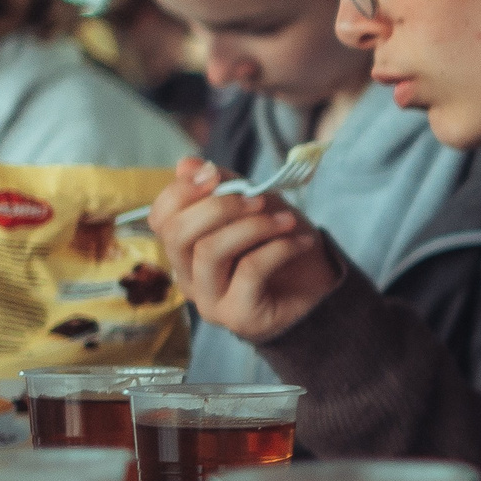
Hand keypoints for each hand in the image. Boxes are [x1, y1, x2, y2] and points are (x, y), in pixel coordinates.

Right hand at [145, 158, 339, 343]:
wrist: (320, 289)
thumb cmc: (281, 245)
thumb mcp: (257, 205)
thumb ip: (224, 185)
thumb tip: (185, 164)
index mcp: (186, 250)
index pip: (160, 219)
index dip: (180, 192)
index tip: (213, 174)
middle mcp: (189, 278)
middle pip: (178, 235)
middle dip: (218, 207)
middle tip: (259, 198)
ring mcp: (210, 301)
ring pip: (211, 252)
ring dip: (253, 226)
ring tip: (287, 220)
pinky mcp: (238, 316)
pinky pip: (250, 271)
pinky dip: (279, 248)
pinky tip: (301, 242)